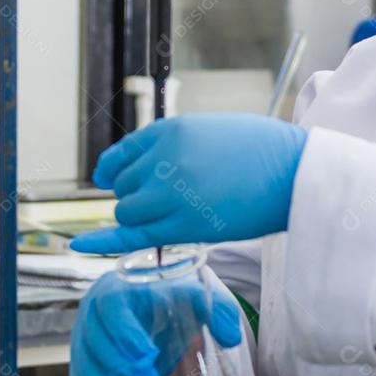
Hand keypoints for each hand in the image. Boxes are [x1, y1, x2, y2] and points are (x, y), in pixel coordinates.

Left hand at [70, 114, 307, 254]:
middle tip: (169, 200)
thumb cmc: (261, 152)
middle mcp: (164, 160)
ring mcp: (171, 194)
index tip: (107, 178)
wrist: (298, 173)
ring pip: (126, 212)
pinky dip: (100, 242)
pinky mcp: (183, 226)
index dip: (112, 169)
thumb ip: (171, 146)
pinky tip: (78, 245)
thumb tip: (138, 167)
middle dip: (136, 195)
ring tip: (173, 215)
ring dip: (140, 217)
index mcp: (169, 130)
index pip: (122, 154)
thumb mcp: (209, 131)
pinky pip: (130, 236)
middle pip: (122, 186)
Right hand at [70, 271, 241, 375]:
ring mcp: (83, 347)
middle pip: (96, 346)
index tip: (147, 356)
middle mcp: (91, 319)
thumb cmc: (162, 305)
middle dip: (121, 372)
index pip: (112, 310)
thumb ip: (215, 309)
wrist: (140, 312)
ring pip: (87, 374)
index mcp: (115, 293)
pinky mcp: (83, 372)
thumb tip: (230, 336)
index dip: (125, 333)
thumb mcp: (190, 298)